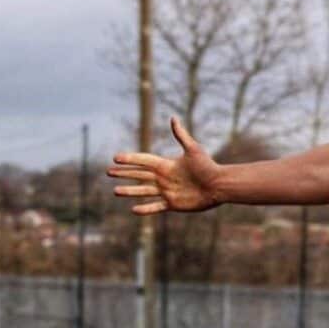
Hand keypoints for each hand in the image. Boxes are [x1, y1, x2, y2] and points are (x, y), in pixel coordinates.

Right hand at [108, 118, 222, 215]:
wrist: (219, 185)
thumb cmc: (208, 166)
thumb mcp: (193, 149)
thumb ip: (181, 135)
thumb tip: (173, 117)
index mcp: (166, 165)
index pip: (143, 160)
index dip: (130, 159)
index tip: (115, 157)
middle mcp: (164, 178)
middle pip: (139, 175)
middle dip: (124, 173)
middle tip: (109, 172)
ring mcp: (167, 191)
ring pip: (143, 191)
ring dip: (130, 191)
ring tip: (115, 191)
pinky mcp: (173, 203)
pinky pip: (155, 207)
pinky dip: (145, 209)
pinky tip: (133, 210)